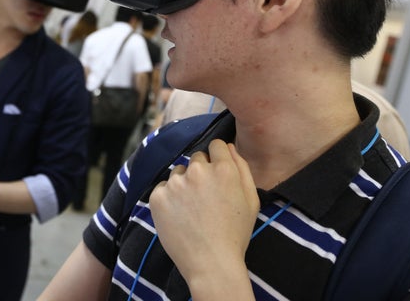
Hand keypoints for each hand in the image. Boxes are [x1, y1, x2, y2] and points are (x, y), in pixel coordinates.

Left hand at [149, 140, 258, 294]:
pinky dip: (168, 198)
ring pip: (178, 172)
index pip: (216, 145)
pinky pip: (162, 187)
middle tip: (205, 198)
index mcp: (223, 169)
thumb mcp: (251, 199)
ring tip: (192, 209)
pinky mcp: (158, 196)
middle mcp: (198, 171)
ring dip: (184, 184)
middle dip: (201, 172)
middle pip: (197, 158)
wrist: (211, 263)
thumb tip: (227, 146)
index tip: (216, 174)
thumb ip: (241, 167)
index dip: (217, 159)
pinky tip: (179, 215)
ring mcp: (175, 183)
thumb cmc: (235, 233)